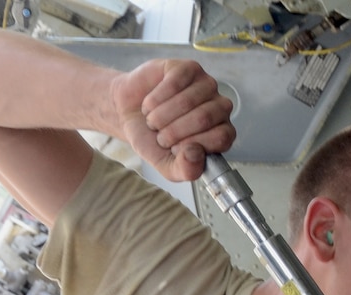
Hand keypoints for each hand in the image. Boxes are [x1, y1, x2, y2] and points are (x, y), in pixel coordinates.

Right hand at [108, 59, 234, 181]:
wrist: (128, 112)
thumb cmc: (152, 138)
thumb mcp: (166, 164)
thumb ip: (185, 170)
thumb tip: (196, 154)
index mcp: (222, 133)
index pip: (222, 138)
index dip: (192, 144)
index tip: (173, 148)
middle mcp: (220, 108)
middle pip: (205, 118)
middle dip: (173, 131)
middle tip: (159, 135)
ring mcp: (206, 86)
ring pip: (188, 101)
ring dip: (161, 115)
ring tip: (152, 120)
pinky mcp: (188, 69)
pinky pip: (175, 83)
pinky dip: (156, 98)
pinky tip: (149, 104)